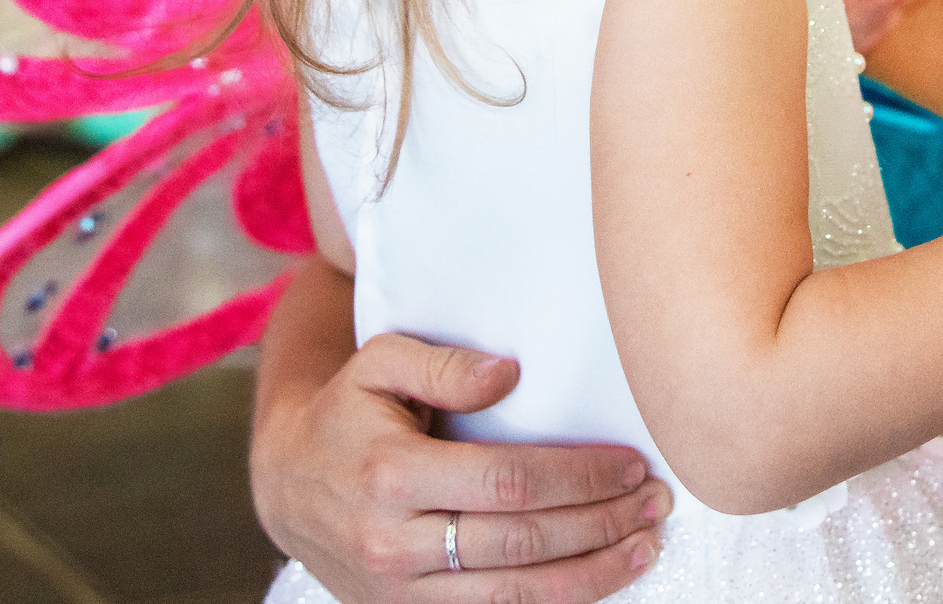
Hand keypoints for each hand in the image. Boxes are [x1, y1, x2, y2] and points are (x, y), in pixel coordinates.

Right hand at [251, 332, 668, 602]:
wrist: (287, 484)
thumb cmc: (348, 413)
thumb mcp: (379, 363)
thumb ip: (443, 362)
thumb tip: (510, 375)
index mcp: (391, 474)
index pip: (509, 482)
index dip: (579, 476)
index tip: (631, 463)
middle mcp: (394, 544)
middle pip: (522, 543)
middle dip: (599, 524)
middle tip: (655, 502)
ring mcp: (399, 592)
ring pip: (514, 596)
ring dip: (590, 575)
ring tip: (643, 547)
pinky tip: (594, 584)